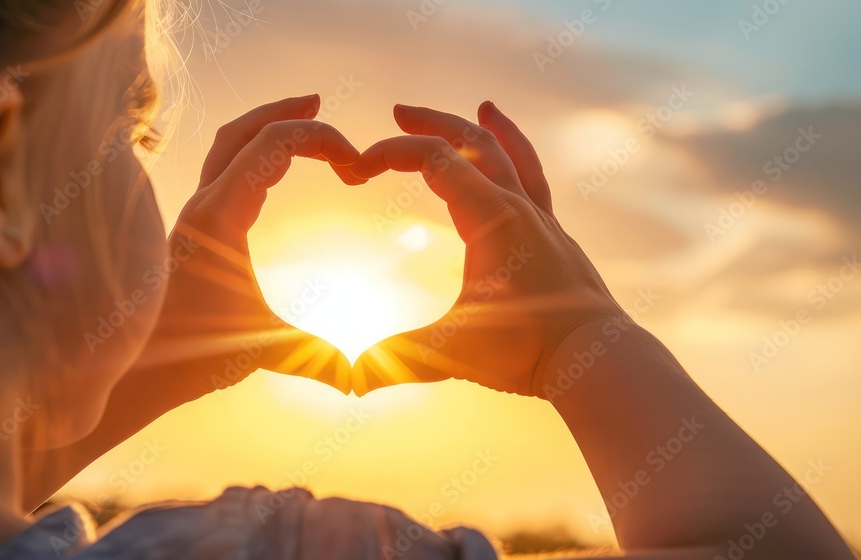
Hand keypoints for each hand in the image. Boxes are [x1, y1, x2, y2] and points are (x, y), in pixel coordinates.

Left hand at [135, 95, 360, 396]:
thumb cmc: (191, 356)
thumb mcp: (264, 350)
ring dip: (263, 129)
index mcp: (220, 216)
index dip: (321, 141)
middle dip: (286, 113)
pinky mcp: (193, 230)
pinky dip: (251, 157)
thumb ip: (315, 358)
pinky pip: (222, 172)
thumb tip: (359, 380)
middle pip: (243, 131)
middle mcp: (202, 205)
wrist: (135, 368)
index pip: (272, 145)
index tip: (357, 171)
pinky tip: (271, 176)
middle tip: (321, 106)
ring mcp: (194, 215)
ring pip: (226, 147)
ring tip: (299, 124)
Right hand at [349, 102, 624, 395]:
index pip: (435, 159)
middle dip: (431, 123)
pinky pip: (536, 182)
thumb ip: (398, 358)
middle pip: (472, 142)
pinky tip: (516, 162)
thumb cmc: (527, 351)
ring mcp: (540, 219)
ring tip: (481, 107)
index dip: (391, 153)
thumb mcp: (451, 352)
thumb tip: (351, 380)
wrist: (595, 358)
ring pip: (512, 155)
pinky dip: (524, 159)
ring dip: (486, 130)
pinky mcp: (553, 236)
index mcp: (489, 218)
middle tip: (398, 112)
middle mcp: (517, 207)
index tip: (358, 168)